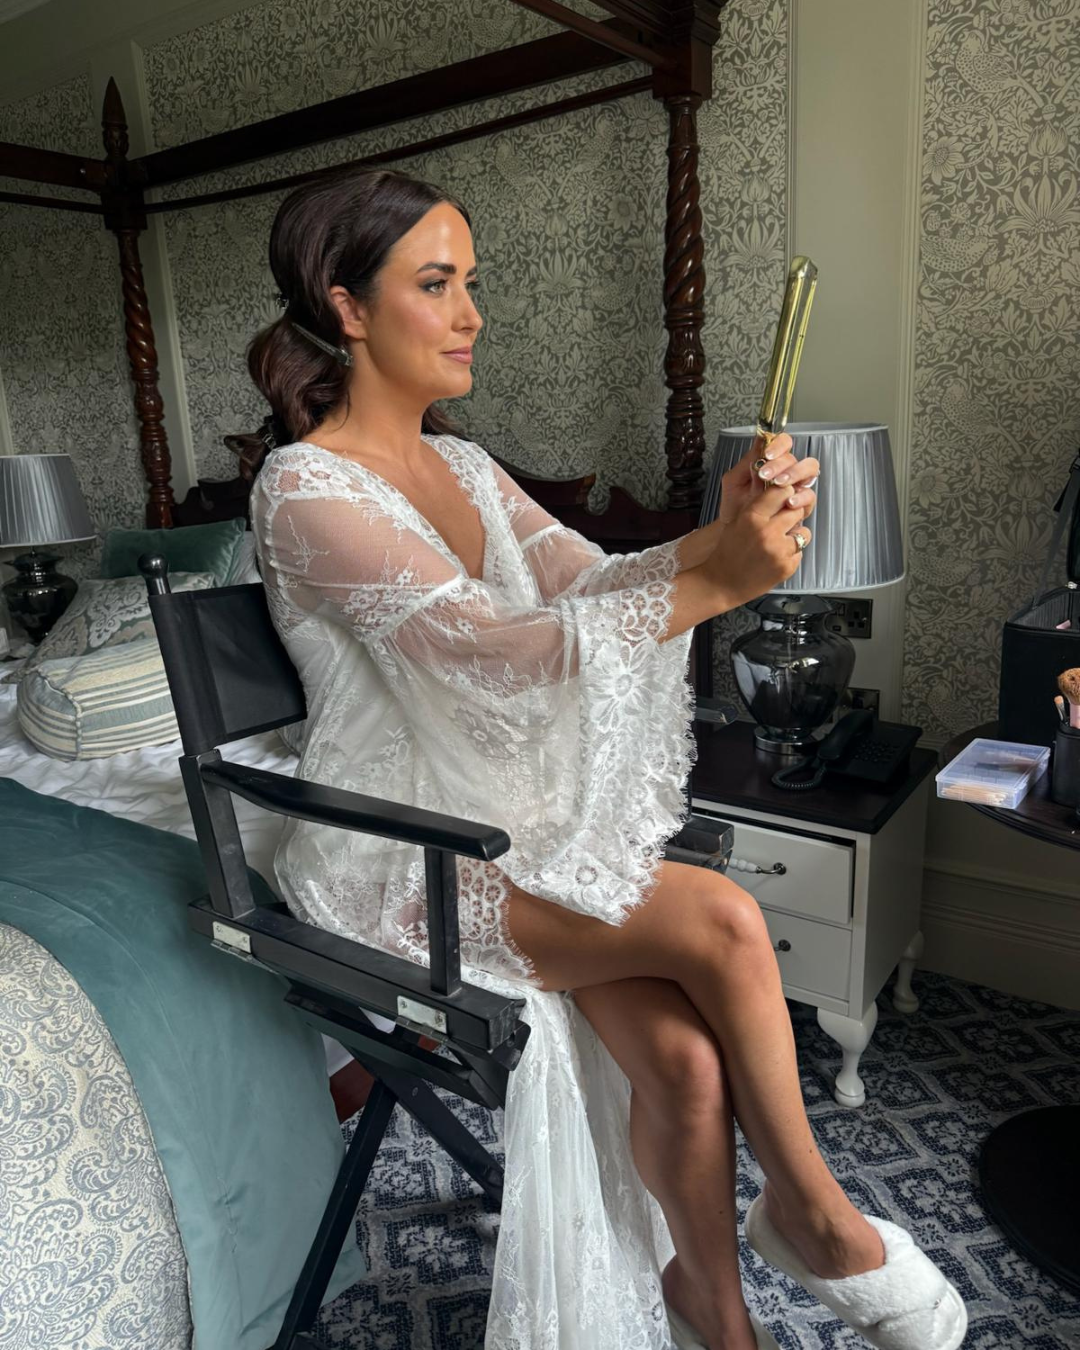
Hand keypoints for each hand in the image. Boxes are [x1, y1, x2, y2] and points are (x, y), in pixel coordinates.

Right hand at [702, 446, 815, 606]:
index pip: (782, 491)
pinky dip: (791, 554)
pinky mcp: (786, 567)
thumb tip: (784, 490)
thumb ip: (759, 506)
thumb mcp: (737, 521)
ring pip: (803, 532)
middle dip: (792, 515)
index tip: (784, 498)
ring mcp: (778, 551)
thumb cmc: (729, 551)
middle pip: (796, 511)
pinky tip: (776, 558)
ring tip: (779, 542)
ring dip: (795, 535)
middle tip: (782, 523)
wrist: (721, 583)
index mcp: (752, 517)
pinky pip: (800, 552)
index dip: (786, 494)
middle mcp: (767, 532)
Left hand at [717, 433, 819, 533]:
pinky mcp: (802, 504)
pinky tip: (789, 501)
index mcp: (770, 463)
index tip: (766, 454)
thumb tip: (759, 444)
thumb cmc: (735, 507)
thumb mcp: (733, 483)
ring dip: (794, 473)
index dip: (777, 444)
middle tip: (765, 475)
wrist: (737, 532)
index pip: (782, 443)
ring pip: (809, 468)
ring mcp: (796, 486)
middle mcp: (786, 471)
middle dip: (779, 463)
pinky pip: (810, 494)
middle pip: (794, 456)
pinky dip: (801, 496)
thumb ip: (745, 463)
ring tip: (779, 484)